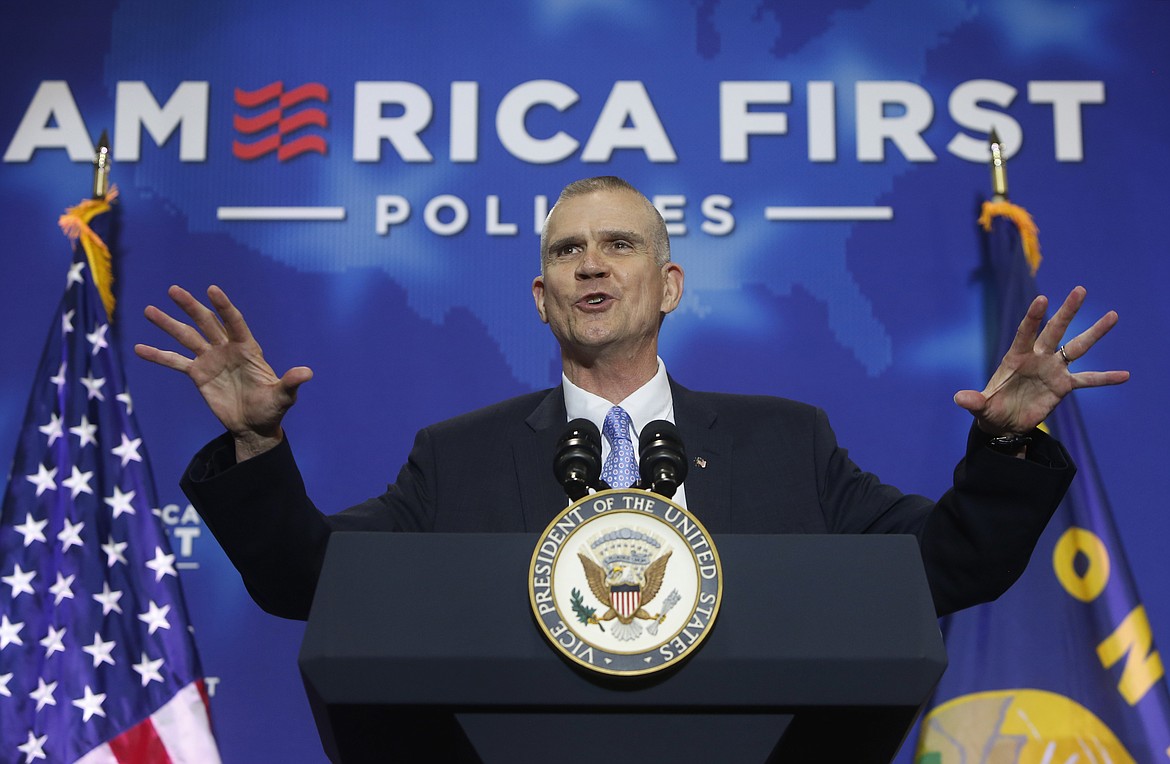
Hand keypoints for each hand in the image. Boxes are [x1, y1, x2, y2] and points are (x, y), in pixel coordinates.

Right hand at [134, 285, 312, 460]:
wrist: (254, 427)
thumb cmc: (272, 409)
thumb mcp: (283, 397)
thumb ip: (291, 383)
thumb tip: (308, 373)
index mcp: (248, 349)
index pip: (234, 323)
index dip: (224, 307)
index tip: (212, 289)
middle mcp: (227, 349)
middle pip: (206, 323)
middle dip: (190, 307)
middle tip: (174, 290)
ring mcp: (211, 360)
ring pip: (187, 337)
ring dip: (168, 324)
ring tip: (149, 310)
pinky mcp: (198, 375)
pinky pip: (175, 362)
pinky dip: (158, 355)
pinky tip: (139, 348)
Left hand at [953, 286, 1128, 435]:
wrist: (1005, 422)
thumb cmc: (991, 409)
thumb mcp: (981, 407)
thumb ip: (973, 401)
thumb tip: (958, 399)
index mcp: (1016, 357)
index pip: (1025, 333)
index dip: (1033, 317)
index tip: (1042, 299)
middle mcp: (1037, 358)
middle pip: (1054, 330)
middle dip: (1067, 311)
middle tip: (1080, 289)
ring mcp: (1053, 370)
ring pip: (1076, 347)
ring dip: (1094, 332)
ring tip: (1113, 315)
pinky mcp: (1064, 386)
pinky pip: (1088, 380)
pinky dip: (1105, 378)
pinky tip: (1125, 374)